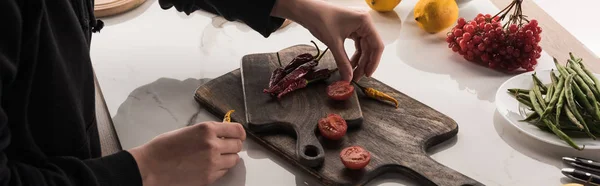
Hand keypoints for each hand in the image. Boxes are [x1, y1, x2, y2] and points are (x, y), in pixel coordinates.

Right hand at [128, 121, 245, 185]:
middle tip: (225, 147)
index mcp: (206, 129)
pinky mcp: (209, 177)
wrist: (150, 167)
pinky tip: (208, 166)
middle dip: (233, 145)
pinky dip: (220, 169)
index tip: (237, 135)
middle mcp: (213, 145)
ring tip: (216, 157)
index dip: (239, 133)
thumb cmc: (163, 148)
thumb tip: (222, 134)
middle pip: (238, 145)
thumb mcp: (188, 131)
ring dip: (228, 158)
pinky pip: (224, 172)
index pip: (237, 130)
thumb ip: (207, 132)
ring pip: (234, 160)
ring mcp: (212, 163)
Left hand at [271, 0, 383, 81]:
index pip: (377, 45)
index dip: (373, 62)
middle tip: (356, 77)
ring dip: (358, 60)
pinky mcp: (351, 28)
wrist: (307, 11)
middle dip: (364, 63)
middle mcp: (364, 22)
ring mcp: (358, 25)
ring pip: (363, 47)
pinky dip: (353, 55)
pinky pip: (356, 44)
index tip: (367, 75)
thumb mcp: (333, 44)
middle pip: (370, 47)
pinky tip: (349, 64)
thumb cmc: (320, 20)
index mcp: (365, 22)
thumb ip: (343, 62)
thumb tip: (348, 79)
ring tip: (351, 73)